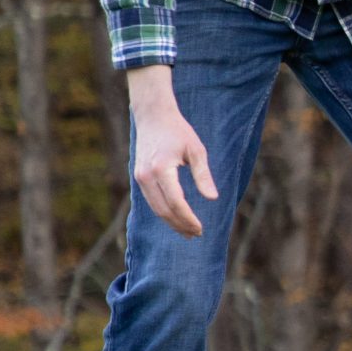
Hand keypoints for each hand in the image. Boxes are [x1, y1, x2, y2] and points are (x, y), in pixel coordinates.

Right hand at [126, 65, 218, 237]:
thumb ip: (203, 175)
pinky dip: (163, 212)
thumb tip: (213, 198)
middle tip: (197, 234)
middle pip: (163, 210)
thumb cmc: (178, 131)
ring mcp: (139, 177)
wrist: (153, 116)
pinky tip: (176, 218)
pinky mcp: (138, 177)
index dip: (188, 218)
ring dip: (171, 222)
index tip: (201, 229)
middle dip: (180, 225)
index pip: (175, 202)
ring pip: (155, 208)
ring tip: (188, 232)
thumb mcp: (196, 150)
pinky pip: (151, 201)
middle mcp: (146, 176)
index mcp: (161, 168)